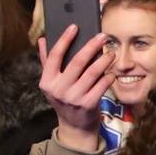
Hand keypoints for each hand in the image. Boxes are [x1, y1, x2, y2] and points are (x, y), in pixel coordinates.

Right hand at [37, 28, 113, 149]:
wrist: (75, 127)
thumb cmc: (65, 99)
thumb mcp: (52, 83)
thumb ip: (47, 61)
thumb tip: (43, 39)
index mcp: (47, 81)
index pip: (54, 56)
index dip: (64, 39)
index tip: (74, 26)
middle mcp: (59, 89)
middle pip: (77, 61)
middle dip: (92, 46)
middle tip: (102, 36)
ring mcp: (74, 98)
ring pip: (93, 72)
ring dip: (104, 59)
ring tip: (111, 52)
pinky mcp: (89, 104)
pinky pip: (102, 84)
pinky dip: (108, 76)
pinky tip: (112, 71)